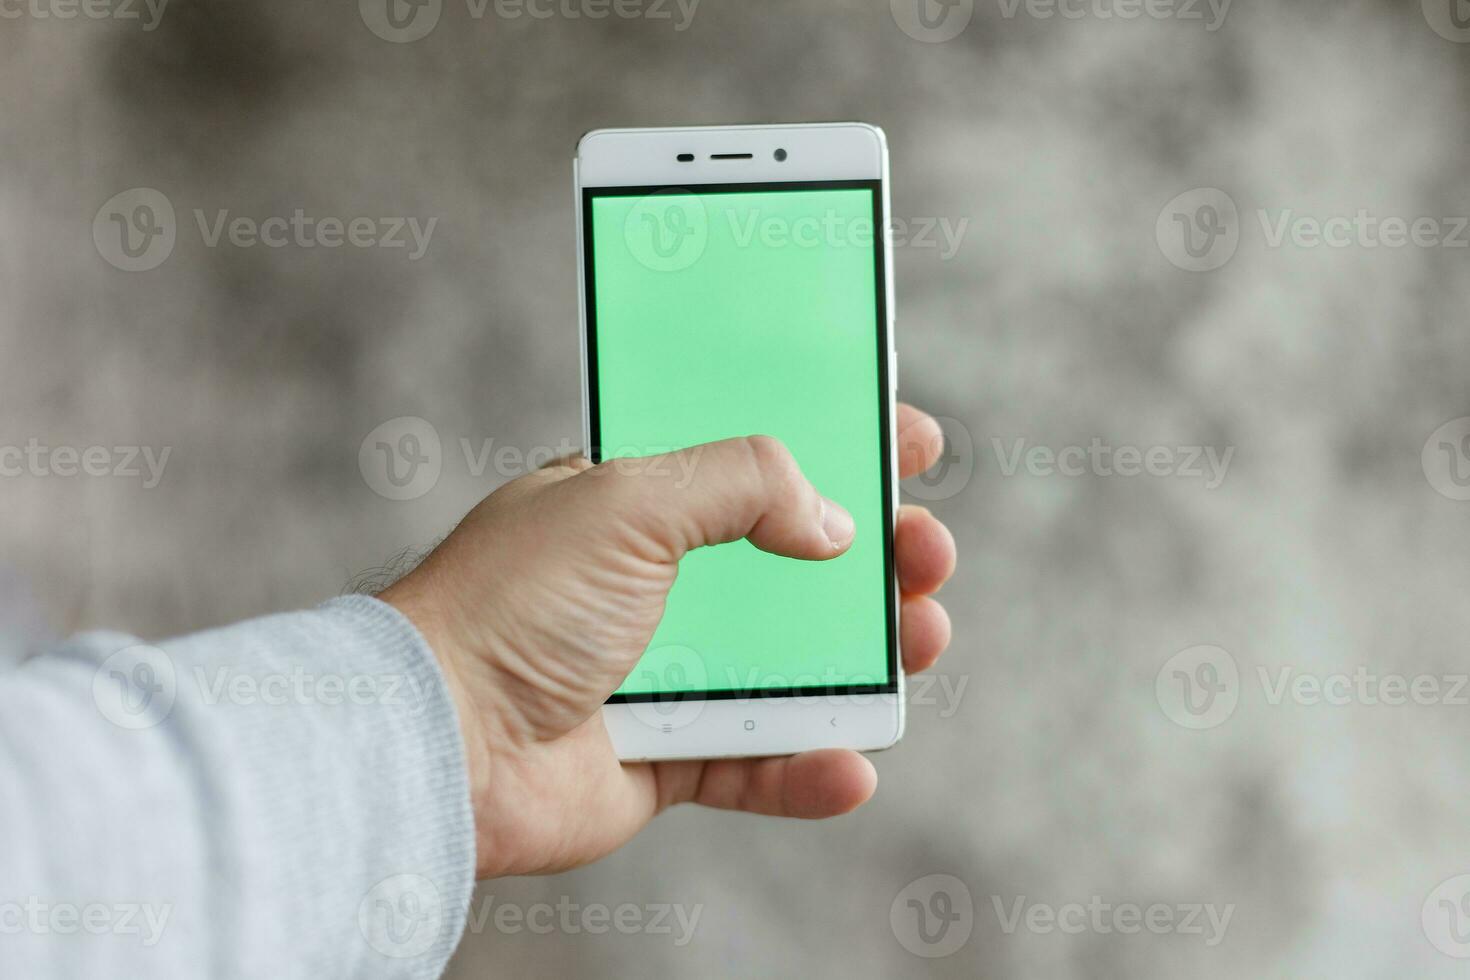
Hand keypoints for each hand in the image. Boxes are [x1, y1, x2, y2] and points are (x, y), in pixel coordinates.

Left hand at [381, 404, 957, 878]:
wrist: (439, 739)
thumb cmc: (513, 603)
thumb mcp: (629, 498)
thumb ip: (742, 482)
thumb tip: (832, 523)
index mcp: (638, 503)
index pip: (757, 462)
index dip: (839, 449)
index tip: (910, 446)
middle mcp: (657, 584)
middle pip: (796, 566)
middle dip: (878, 555)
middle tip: (928, 549)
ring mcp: (665, 671)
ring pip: (797, 664)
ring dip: (872, 655)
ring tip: (925, 639)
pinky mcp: (665, 757)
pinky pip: (757, 764)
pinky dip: (809, 768)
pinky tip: (852, 764)